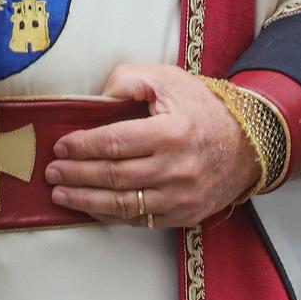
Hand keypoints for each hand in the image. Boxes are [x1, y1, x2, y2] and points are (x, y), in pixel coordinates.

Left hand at [47, 63, 257, 228]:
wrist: (248, 145)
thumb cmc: (204, 109)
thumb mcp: (169, 80)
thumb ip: (130, 79)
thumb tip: (98, 98)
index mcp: (171, 132)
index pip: (114, 142)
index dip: (83, 146)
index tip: (61, 146)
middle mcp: (176, 168)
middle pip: (114, 175)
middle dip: (76, 174)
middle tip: (52, 172)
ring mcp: (181, 197)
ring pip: (123, 203)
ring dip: (86, 200)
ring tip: (61, 194)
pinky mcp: (184, 214)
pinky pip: (140, 220)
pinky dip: (111, 215)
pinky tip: (91, 207)